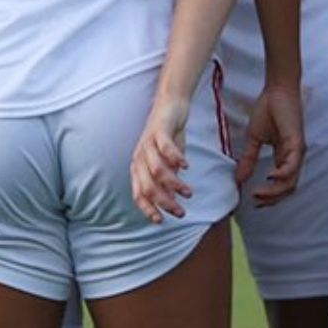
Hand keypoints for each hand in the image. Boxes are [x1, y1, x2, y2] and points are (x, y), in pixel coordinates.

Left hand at [130, 97, 192, 224]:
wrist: (170, 106)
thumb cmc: (168, 137)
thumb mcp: (166, 162)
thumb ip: (167, 179)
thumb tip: (171, 199)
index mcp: (138, 167)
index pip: (138, 194)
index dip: (147, 209)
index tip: (161, 222)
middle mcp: (140, 157)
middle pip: (148, 187)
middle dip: (165, 203)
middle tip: (181, 212)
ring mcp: (148, 144)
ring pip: (157, 171)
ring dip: (174, 185)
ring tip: (188, 193)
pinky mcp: (159, 131)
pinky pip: (166, 148)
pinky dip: (176, 159)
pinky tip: (187, 167)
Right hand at [235, 82, 304, 207]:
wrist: (276, 90)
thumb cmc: (268, 110)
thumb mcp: (254, 139)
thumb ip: (249, 159)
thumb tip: (239, 179)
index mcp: (285, 157)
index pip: (282, 185)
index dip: (269, 196)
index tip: (253, 201)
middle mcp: (294, 157)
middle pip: (288, 188)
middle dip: (272, 199)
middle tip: (256, 201)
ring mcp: (297, 151)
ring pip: (291, 181)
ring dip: (274, 191)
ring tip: (258, 193)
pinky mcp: (297, 143)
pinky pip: (292, 165)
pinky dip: (282, 175)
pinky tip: (269, 176)